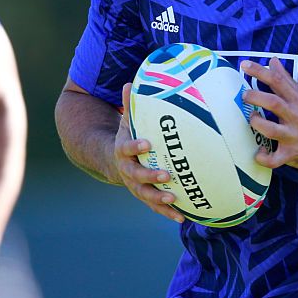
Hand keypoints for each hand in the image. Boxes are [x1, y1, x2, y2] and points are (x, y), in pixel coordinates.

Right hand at [116, 83, 184, 222]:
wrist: (114, 161)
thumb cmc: (128, 137)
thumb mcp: (126, 121)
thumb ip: (129, 104)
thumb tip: (130, 81)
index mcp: (123, 150)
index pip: (127, 148)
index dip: (135, 146)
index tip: (146, 143)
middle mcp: (127, 170)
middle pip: (136, 175)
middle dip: (150, 176)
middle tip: (166, 175)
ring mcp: (135, 186)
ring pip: (145, 195)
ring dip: (159, 198)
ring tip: (174, 198)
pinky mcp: (144, 196)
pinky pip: (156, 206)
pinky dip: (168, 212)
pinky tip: (183, 216)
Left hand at [240, 58, 297, 170]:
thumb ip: (286, 79)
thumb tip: (273, 60)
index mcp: (297, 100)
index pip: (278, 80)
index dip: (259, 71)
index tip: (244, 65)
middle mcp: (295, 116)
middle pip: (274, 103)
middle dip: (256, 97)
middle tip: (245, 95)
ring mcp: (293, 136)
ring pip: (271, 130)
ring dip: (257, 124)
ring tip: (253, 120)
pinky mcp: (291, 154)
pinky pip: (274, 159)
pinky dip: (263, 157)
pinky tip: (259, 151)